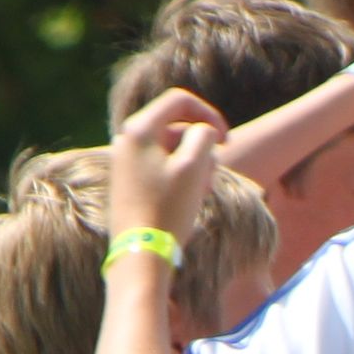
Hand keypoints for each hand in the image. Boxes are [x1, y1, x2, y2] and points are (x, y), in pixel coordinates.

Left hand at [112, 88, 227, 241]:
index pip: (180, 101)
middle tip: (214, 176)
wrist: (141, 252)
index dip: (210, 115)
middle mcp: (127, 138)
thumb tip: (203, 130)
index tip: (227, 141)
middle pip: (176, 126)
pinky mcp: (129, 179)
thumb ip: (203, 136)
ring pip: (171, 148)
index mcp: (139, 128)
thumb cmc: (167, 209)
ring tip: (203, 192)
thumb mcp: (193, 166)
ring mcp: (125, 159)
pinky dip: (180, 175)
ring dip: (194, 164)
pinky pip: (161, 165)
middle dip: (202, 146)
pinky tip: (191, 198)